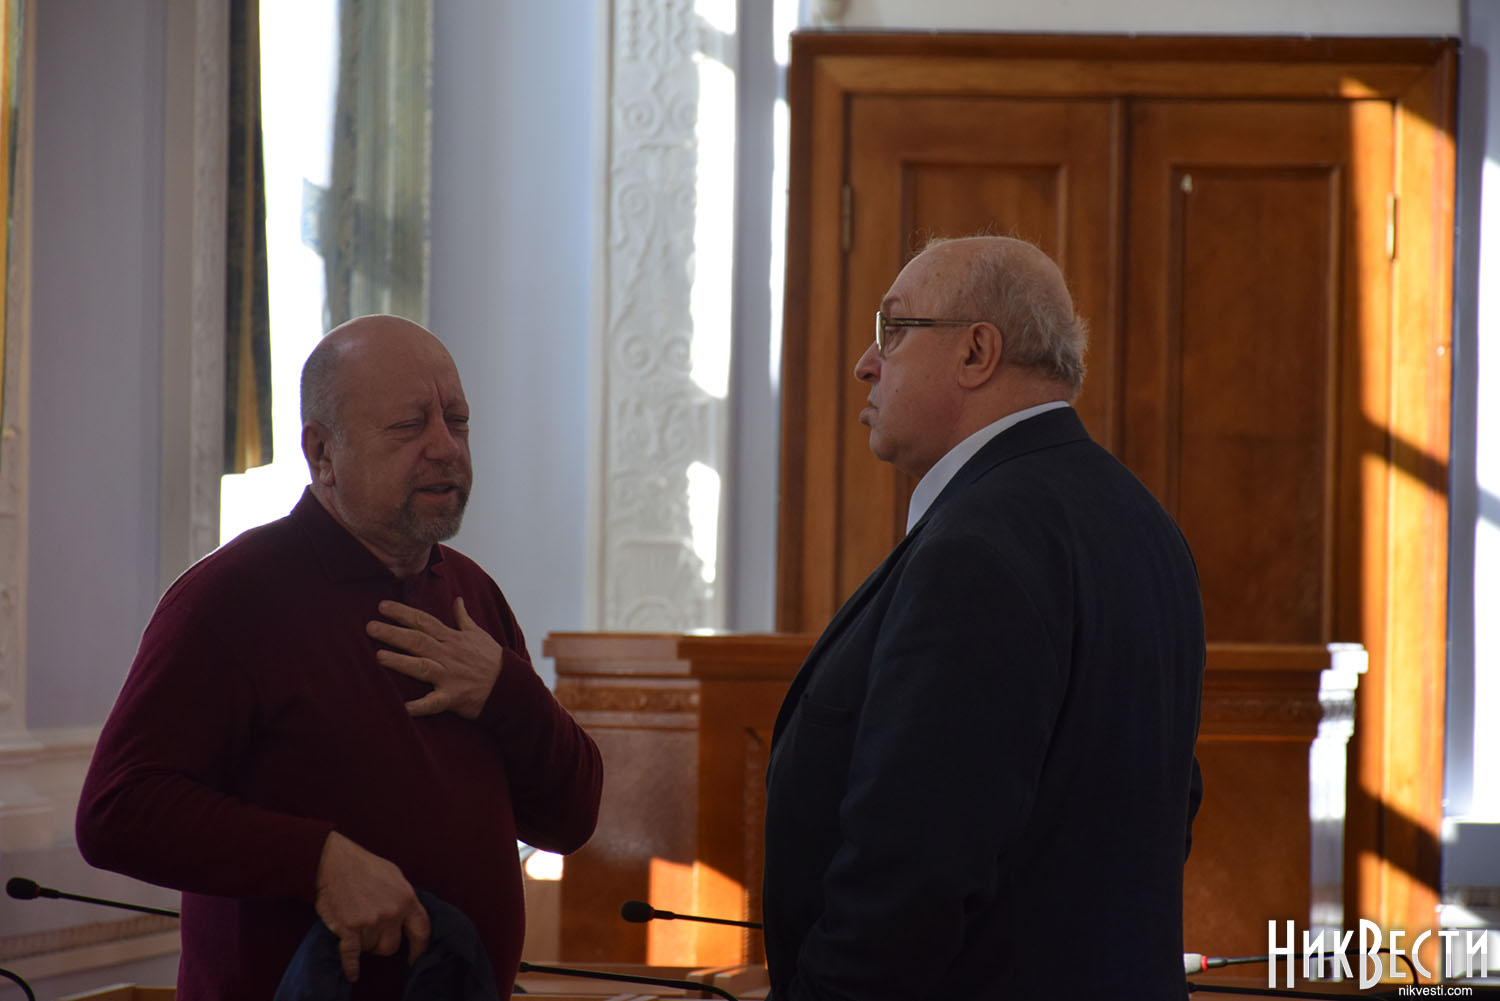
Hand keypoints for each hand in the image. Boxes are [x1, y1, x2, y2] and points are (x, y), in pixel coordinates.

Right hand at [314, 831, 429, 981]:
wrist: (335, 862)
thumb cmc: (365, 866)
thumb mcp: (396, 876)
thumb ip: (404, 898)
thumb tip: (409, 916)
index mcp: (406, 898)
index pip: (422, 931)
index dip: (420, 948)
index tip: (415, 956)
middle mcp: (391, 913)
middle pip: (392, 946)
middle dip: (383, 943)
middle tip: (374, 932)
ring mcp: (370, 922)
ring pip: (372, 949)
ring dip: (365, 942)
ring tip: (358, 925)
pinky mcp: (349, 929)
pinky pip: (352, 956)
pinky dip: (351, 966)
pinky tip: (353, 974)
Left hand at [366, 597, 501, 718]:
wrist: (510, 686)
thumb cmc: (492, 660)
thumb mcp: (479, 634)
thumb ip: (463, 618)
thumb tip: (458, 600)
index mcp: (453, 638)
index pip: (424, 621)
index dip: (403, 613)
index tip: (382, 606)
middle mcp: (449, 654)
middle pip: (417, 640)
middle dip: (393, 633)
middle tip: (370, 627)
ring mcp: (450, 676)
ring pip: (422, 666)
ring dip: (400, 662)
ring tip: (379, 656)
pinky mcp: (453, 697)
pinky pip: (434, 702)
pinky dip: (419, 706)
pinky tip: (403, 708)